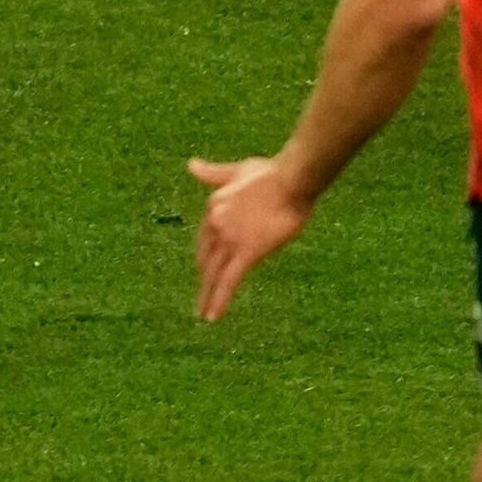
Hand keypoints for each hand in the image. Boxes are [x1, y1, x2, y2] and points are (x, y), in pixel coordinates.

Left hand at [189, 154, 309, 320]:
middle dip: (204, 278)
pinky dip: (219, 300)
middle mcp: (216, 223)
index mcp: (214, 206)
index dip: (206, 255)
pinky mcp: (247, 252)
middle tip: (202, 296)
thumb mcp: (237, 169)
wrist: (291, 179)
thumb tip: (190, 165)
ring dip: (207, 296)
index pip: (205, 238)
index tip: (206, 268)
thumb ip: (213, 173)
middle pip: (206, 258)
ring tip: (203, 313)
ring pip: (214, 274)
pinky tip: (213, 316)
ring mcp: (230, 239)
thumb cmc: (272, 172)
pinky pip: (229, 281)